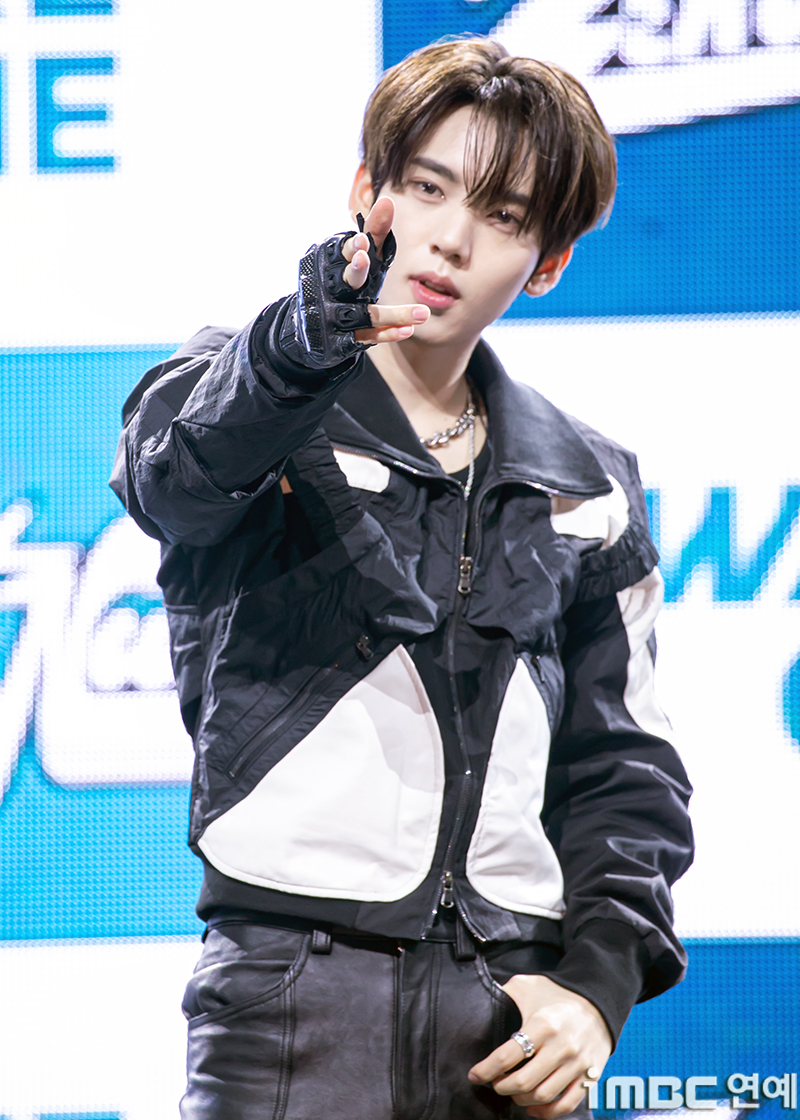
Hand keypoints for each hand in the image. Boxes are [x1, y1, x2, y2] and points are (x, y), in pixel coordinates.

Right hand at [340, 197, 428, 344]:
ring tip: (423, 313)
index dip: (352, 247)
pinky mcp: (343, 340)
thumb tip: (389, 200)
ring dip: (394, 313)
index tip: (362, 240)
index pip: (343, 253)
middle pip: (346, 280)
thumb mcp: (359, 257)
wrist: (310, 328)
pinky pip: (367, 337)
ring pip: (365, 314)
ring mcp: (337, 317)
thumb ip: (375, 231)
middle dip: (355, 269)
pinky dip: (388, 334)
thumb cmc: (343, 283)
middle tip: (363, 258)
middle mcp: (333, 291)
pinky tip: (409, 330)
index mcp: (334, 266)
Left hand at [468, 975, 611, 1117]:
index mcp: (543, 1024)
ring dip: (521, 1099)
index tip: (475, 1075)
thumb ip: (506, 993)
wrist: (598, 1001)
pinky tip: (533, 1107)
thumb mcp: (530, 985)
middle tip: (494, 1083)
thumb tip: (481, 1002)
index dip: (486, 1069)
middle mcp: (561, 1046)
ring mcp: (577, 1064)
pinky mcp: (589, 1076)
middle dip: (502, 1086)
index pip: (508, 1055)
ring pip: (542, 1095)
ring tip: (512, 1091)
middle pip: (523, 1081)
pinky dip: (547, 1112)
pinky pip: (566, 1105)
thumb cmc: (558, 995)